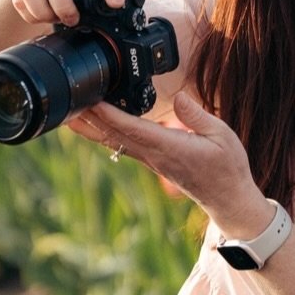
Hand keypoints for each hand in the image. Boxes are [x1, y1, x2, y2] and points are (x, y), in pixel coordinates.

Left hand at [67, 91, 272, 237]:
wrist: (227, 198)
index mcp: (169, 146)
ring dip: (91, 127)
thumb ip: (197, 115)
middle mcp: (154, 155)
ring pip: (114, 141)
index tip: (91, 100)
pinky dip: (106, 132)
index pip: (132, 128)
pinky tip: (96, 125)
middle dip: (90, 118)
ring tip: (70, 112)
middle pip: (113, 134)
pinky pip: (123, 145)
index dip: (109, 114)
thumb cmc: (227, 167)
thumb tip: (179, 96)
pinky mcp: (152, 160)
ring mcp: (150, 160)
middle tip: (68, 100)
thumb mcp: (222, 136)